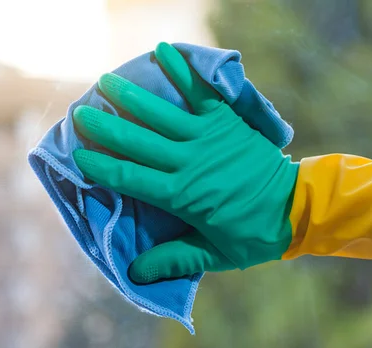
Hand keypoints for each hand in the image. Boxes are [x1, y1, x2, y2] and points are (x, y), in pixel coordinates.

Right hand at [73, 42, 298, 282]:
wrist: (294, 208)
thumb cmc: (253, 235)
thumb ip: (175, 260)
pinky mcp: (226, 122)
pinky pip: (201, 93)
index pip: (130, 178)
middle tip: (80, 112)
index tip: (77, 154)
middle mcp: (189, 163)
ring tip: (107, 80)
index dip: (101, 166)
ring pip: (162, 115)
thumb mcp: (214, 255)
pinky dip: (183, 72)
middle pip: (138, 142)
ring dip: (133, 97)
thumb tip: (135, 273)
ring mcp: (207, 139)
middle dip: (107, 126)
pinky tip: (165, 51)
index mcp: (181, 197)